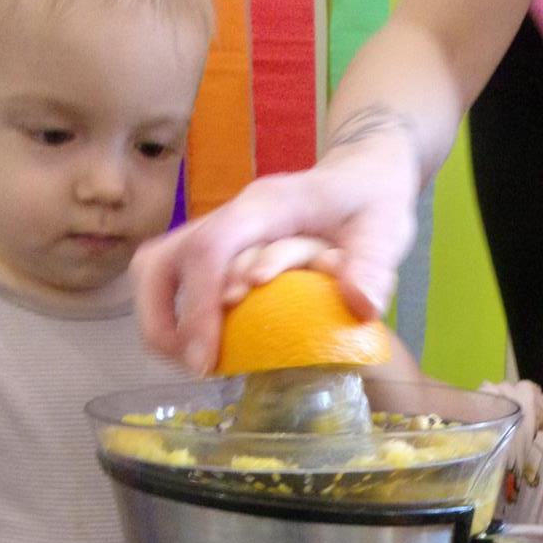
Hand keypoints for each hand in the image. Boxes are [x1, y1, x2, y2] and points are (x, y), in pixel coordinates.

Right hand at [131, 121, 419, 374]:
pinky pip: (172, 279)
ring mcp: (218, 230)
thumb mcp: (386, 229)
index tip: (205, 361)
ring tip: (193, 363)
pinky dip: (174, 316)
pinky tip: (202, 348)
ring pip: (156, 269)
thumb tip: (359, 306)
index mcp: (266, 206)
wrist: (361, 174)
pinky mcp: (217, 249)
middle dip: (162, 319)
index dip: (199, 307)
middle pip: (161, 259)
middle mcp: (232, 215)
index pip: (211, 249)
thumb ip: (374, 265)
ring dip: (160, 320)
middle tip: (193, 367)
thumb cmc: (370, 201)